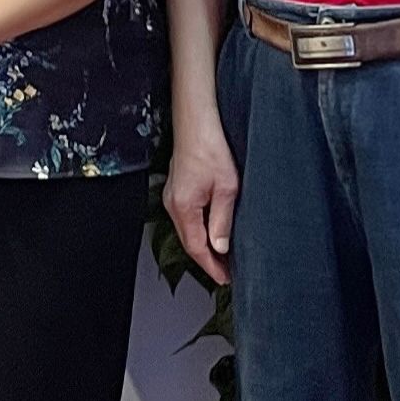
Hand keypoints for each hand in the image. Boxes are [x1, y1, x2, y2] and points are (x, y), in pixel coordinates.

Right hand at [162, 115, 237, 284]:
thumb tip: (220, 247)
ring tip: (223, 257)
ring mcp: (172, 196)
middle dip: (208, 260)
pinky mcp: (177, 189)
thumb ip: (222, 220)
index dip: (211, 266)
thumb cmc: (211, 148)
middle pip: (189, 242)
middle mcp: (173, 204)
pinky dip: (199, 230)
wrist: (196, 122)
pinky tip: (212, 232)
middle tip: (227, 273)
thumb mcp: (226, 188)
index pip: (196, 247)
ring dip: (203, 246)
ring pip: (187, 230)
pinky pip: (187, 218)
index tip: (225, 279)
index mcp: (183, 207)